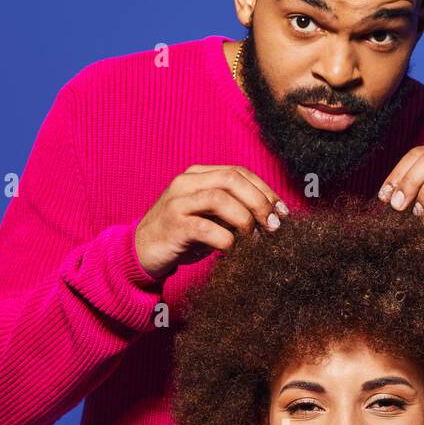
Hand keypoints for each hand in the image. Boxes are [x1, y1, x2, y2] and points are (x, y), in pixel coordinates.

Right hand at [134, 165, 289, 279]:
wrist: (141, 252)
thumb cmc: (182, 236)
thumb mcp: (210, 218)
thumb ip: (233, 211)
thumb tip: (272, 219)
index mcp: (198, 175)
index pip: (240, 172)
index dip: (266, 191)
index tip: (282, 213)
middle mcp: (187, 182)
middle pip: (233, 179)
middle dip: (260, 202)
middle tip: (273, 226)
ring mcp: (177, 202)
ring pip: (220, 198)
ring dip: (244, 219)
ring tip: (253, 239)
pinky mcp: (172, 225)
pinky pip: (205, 228)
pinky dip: (225, 240)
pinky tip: (231, 250)